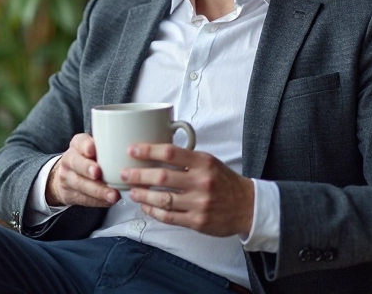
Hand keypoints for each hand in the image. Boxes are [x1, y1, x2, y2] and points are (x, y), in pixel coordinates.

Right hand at [45, 133, 120, 207]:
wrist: (68, 175)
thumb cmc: (89, 159)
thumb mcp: (95, 148)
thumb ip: (110, 147)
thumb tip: (136, 149)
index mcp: (78, 144)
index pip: (80, 142)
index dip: (86, 146)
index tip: (93, 150)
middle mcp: (69, 159)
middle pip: (77, 164)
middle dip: (87, 168)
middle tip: (98, 173)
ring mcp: (67, 177)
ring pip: (80, 184)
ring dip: (97, 190)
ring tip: (113, 195)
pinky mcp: (70, 194)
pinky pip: (84, 198)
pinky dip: (97, 201)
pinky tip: (108, 201)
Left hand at [121, 144, 253, 236]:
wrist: (247, 206)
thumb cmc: (224, 181)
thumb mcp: (209, 162)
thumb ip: (186, 158)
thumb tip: (154, 152)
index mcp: (203, 162)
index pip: (170, 153)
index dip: (148, 151)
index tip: (132, 149)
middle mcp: (201, 182)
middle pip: (161, 178)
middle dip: (138, 175)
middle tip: (124, 174)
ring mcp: (199, 203)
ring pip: (162, 200)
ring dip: (142, 196)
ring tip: (132, 192)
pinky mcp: (198, 222)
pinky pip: (169, 217)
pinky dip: (153, 212)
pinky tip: (146, 207)